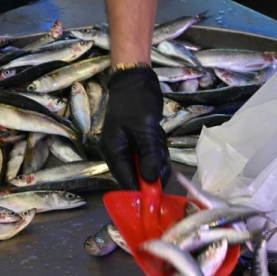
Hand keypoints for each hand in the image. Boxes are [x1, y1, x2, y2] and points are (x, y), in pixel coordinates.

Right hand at [100, 66, 170, 189]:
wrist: (136, 79)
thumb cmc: (137, 102)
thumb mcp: (144, 129)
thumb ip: (148, 155)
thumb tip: (150, 181)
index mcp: (114, 151)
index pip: (126, 181)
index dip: (142, 191)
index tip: (159, 196)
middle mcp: (119, 153)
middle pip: (139, 176)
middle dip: (155, 169)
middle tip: (163, 156)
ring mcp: (130, 148)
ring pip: (148, 165)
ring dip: (159, 156)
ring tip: (158, 137)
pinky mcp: (139, 142)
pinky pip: (152, 154)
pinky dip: (159, 148)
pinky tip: (158, 134)